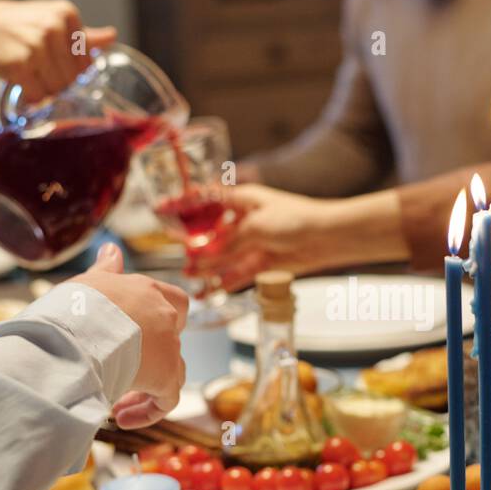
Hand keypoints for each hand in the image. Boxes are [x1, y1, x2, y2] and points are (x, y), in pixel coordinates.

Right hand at [0, 0, 116, 99]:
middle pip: (73, 78)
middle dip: (56, 82)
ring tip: (28, 73)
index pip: (86, 63)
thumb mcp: (51, 21)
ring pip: (57, 89)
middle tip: (37, 69)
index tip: (51, 61)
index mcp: (66, 14)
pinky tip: (20, 81)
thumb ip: (83, 34)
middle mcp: (53, 27)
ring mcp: (37, 46)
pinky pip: (38, 95)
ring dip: (43, 90)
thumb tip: (112, 36)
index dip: (70, 70)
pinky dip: (31, 96)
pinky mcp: (20, 65)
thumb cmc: (17, 27)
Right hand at [70, 243, 187, 428]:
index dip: (161, 319)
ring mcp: (168, 346)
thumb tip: (111, 249)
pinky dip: (148, 411)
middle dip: (155, 353)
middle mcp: (163, 315)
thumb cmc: (72, 305)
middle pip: (173, 337)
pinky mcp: (166, 377)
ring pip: (171, 370)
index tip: (135, 335)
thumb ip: (104, 270)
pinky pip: (166, 400)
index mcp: (145, 290)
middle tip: (127, 368)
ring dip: (147, 387)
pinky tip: (122, 418)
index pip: (171, 300)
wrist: (74, 329)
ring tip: (117, 403)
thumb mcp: (87, 282)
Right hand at [187, 184, 408, 291]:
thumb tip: (205, 257)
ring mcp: (255, 241)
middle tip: (179, 255)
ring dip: (209, 266)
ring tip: (189, 276)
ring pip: (226, 255)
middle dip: (196, 244)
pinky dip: (227, 281)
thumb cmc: (295, 219)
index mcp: (242, 200)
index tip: (162, 208)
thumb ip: (228, 243)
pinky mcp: (265, 261)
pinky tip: (213, 290)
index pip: (206, 199)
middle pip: (214, 232)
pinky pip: (241, 272)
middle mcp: (246, 219)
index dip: (184, 204)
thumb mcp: (255, 227)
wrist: (328, 237)